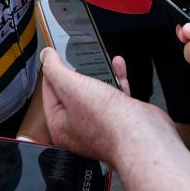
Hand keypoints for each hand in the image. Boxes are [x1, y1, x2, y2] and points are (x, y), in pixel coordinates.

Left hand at [40, 49, 177, 165]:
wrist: (142, 135)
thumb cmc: (107, 123)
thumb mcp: (72, 87)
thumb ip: (55, 70)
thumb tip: (46, 57)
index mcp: (60, 125)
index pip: (49, 93)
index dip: (51, 71)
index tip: (53, 56)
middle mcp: (80, 128)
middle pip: (72, 92)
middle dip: (76, 71)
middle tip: (75, 54)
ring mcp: (102, 123)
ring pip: (95, 92)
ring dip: (98, 73)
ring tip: (96, 57)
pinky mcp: (121, 118)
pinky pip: (115, 94)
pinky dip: (115, 78)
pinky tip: (117, 67)